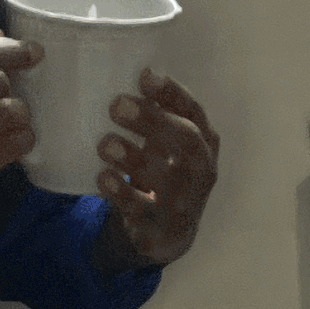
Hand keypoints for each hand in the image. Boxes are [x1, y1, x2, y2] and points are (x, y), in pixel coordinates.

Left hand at [94, 69, 220, 269]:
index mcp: (205, 143)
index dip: (172, 93)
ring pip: (166, 177)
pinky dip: (122, 193)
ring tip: (105, 143)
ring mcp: (185, 203)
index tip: (144, 77)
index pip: (195, 113)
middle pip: (185, 141)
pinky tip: (104, 178)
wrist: (167, 236)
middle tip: (116, 105)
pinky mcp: (162, 230)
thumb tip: (140, 72)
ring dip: (133, 156)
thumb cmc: (164, 174)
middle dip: (152, 120)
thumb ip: (159, 113)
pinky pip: (143, 211)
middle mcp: (201, 172)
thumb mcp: (168, 144)